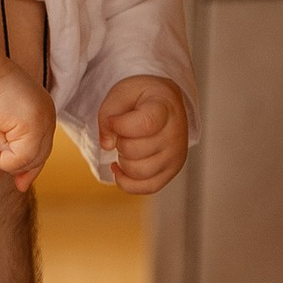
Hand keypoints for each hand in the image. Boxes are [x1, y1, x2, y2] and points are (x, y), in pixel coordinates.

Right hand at [0, 57, 56, 185]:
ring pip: (29, 160)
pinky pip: (20, 159)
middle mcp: (47, 113)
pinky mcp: (34, 126)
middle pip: (40, 155)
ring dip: (2, 158)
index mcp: (41, 109)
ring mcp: (43, 119)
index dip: (31, 166)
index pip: (42, 145)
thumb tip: (13, 168)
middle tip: (5, 174)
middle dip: (19, 168)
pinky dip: (0, 160)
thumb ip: (8, 141)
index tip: (20, 183)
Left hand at [99, 75, 188, 193]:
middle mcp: (175, 134)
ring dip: (123, 161)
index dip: (120, 125)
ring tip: (127, 145)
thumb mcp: (121, 94)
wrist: (166, 104)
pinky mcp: (171, 172)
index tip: (114, 119)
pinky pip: (146, 188)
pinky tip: (119, 167)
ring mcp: (175, 156)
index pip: (144, 124)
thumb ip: (108, 115)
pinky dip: (127, 182)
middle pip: (133, 150)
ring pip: (137, 172)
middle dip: (119, 142)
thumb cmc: (142, 99)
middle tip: (124, 132)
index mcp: (165, 108)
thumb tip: (107, 145)